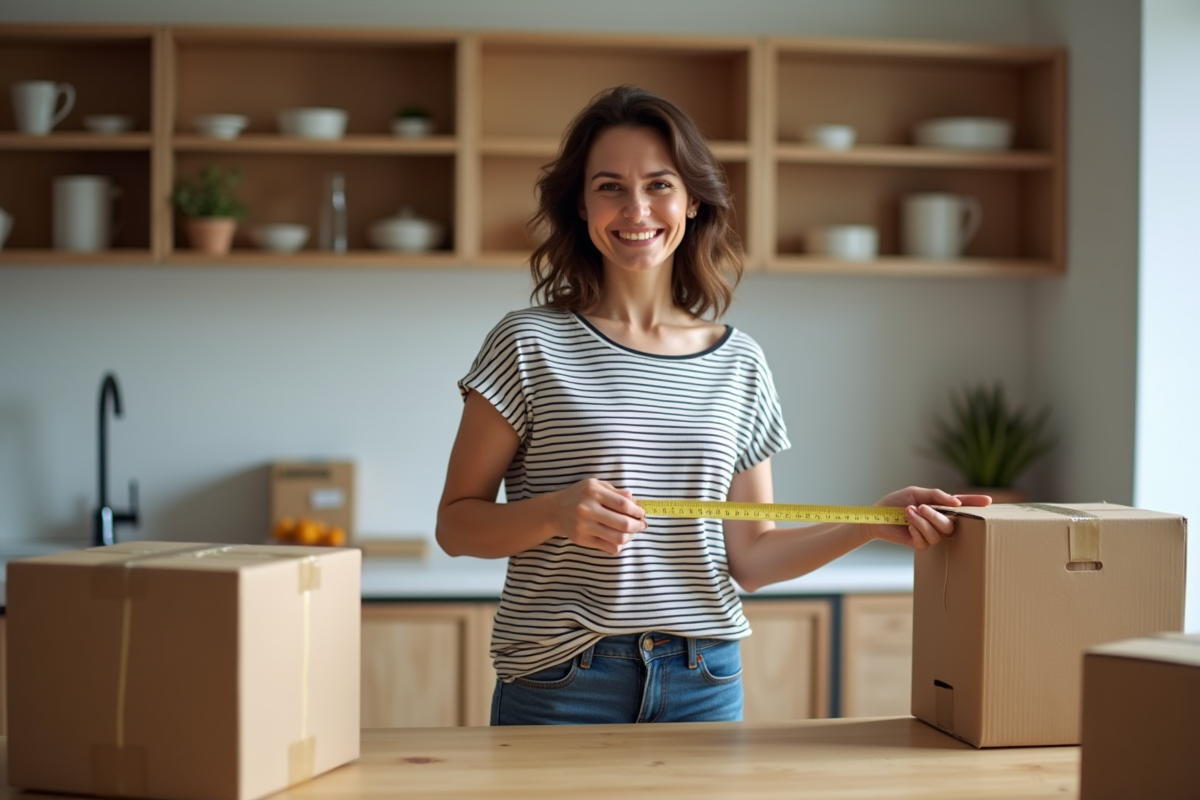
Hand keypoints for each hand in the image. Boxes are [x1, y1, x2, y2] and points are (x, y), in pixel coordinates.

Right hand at [550, 478, 646, 554]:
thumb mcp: (595, 485)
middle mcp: (587, 509)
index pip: (623, 504)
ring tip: (631, 532)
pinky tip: (618, 539)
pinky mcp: (582, 539)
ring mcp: (584, 526)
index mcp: (593, 491)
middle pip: (623, 523)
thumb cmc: (579, 495)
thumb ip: (616, 492)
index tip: (642, 514)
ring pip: (617, 538)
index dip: (637, 511)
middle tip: (642, 525)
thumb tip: (636, 502)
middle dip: (638, 526)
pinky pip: (608, 547)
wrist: (554, 511)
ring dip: (630, 537)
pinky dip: (618, 545)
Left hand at [865, 486, 990, 551]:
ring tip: (908, 512)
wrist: (877, 516)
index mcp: (940, 506)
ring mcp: (930, 534)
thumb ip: (937, 495)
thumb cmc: (896, 503)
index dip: (974, 502)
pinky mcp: (919, 544)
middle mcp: (938, 522)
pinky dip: (916, 531)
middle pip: (950, 523)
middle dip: (936, 515)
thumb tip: (957, 502)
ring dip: (922, 522)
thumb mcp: (916, 493)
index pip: (961, 505)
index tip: (988, 501)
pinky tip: (907, 526)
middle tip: (921, 507)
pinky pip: (925, 542)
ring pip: (938, 533)